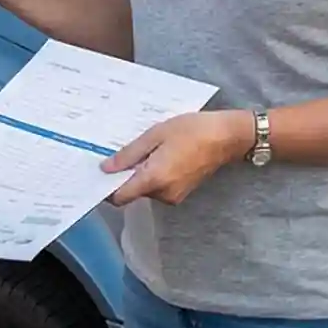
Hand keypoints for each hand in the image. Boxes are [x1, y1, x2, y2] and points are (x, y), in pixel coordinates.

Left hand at [103, 110, 251, 206]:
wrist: (227, 137)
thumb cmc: (192, 130)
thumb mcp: (156, 134)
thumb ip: (129, 154)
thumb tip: (106, 168)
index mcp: (154, 179)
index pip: (119, 197)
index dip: (106, 188)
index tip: (99, 173)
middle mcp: (162, 194)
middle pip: (132, 192)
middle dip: (126, 175)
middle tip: (124, 151)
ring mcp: (174, 196)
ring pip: (146, 189)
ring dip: (141, 173)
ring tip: (148, 149)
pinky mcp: (182, 193)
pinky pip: (159, 187)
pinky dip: (154, 175)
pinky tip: (161, 155)